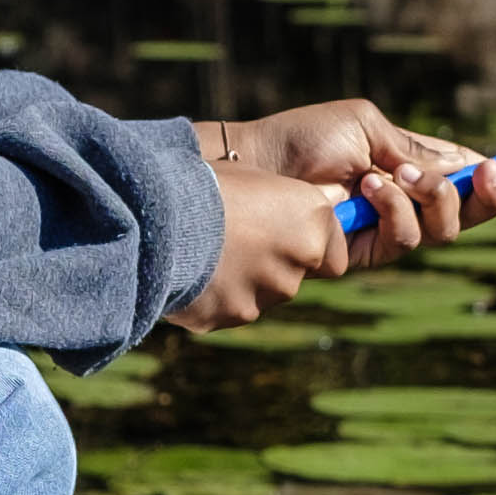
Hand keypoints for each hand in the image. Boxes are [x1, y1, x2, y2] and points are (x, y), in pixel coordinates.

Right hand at [166, 166, 365, 330]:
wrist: (162, 214)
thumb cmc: (204, 184)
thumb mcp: (253, 180)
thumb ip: (280, 207)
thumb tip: (283, 219)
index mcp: (312, 218)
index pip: (333, 253)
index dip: (309, 245)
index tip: (283, 233)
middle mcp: (301, 258)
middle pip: (299, 274)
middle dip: (275, 264)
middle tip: (239, 241)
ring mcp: (270, 292)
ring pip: (265, 293)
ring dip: (245, 280)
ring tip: (209, 253)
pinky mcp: (237, 314)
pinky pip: (232, 307)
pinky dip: (218, 296)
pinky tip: (192, 272)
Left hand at [194, 100, 495, 250]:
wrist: (258, 163)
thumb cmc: (305, 137)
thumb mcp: (371, 129)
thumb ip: (418, 150)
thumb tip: (465, 165)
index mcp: (411, 166)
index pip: (466, 181)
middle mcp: (404, 202)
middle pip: (467, 214)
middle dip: (487, 197)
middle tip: (490, 176)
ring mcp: (386, 229)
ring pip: (443, 231)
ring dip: (432, 198)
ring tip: (395, 174)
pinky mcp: (366, 251)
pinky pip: (405, 240)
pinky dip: (396, 210)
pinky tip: (369, 188)